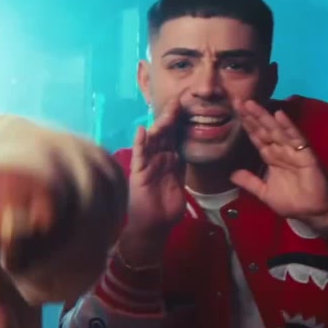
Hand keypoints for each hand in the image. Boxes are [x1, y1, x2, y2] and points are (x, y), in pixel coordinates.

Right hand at [118, 98, 183, 265]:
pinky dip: (140, 143)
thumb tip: (189, 149)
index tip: (188, 103)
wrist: (155, 228)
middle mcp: (158, 158)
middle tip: (179, 100)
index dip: (181, 120)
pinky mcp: (138, 173)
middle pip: (165, 133)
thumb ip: (183, 166)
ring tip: (167, 112)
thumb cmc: (167, 209)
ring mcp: (147, 164)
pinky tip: (142, 131)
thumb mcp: (181, 183)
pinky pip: (139, 156)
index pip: (175, 135)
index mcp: (170, 160)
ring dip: (160, 126)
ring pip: (153, 141)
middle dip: (171, 117)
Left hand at [232, 100, 327, 226]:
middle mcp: (280, 150)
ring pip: (276, 130)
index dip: (246, 124)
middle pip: (263, 129)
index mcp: (271, 157)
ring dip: (264, 116)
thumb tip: (231, 174)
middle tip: (237, 100)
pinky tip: (279, 115)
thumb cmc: (292, 201)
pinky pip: (296, 138)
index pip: (256, 137)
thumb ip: (250, 182)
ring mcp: (293, 151)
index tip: (234, 111)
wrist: (314, 212)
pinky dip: (288, 127)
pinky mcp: (306, 155)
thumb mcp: (264, 192)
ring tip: (251, 104)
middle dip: (251, 115)